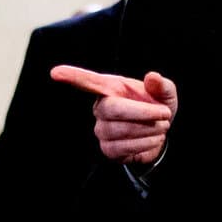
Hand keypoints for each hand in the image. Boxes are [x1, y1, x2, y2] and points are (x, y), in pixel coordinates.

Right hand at [51, 65, 176, 165]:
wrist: (162, 134)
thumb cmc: (158, 107)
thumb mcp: (165, 94)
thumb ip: (161, 85)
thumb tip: (152, 77)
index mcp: (111, 88)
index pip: (88, 81)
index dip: (73, 76)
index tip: (55, 72)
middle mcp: (101, 108)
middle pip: (113, 109)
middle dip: (143, 112)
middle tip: (165, 113)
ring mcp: (101, 130)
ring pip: (122, 130)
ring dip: (150, 130)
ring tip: (161, 127)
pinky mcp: (107, 149)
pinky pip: (125, 148)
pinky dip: (146, 143)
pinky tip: (153, 139)